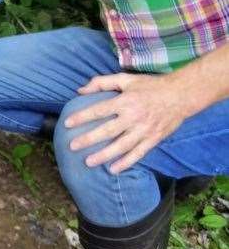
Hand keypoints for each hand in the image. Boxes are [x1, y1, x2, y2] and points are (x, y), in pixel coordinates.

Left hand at [64, 72, 188, 173]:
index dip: (82, 117)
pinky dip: (126, 162)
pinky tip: (113, 169)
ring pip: (122, 146)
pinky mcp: (154, 139)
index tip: (67, 123)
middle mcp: (134, 117)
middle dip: (89, 139)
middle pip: (108, 131)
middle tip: (72, 146)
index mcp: (125, 101)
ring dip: (104, 155)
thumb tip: (80, 90)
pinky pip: (138, 153)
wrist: (181, 95)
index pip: (99, 110)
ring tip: (89, 162)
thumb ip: (102, 82)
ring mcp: (144, 130)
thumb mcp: (126, 79)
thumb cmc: (150, 86)